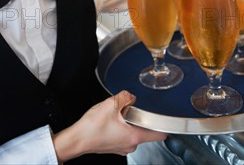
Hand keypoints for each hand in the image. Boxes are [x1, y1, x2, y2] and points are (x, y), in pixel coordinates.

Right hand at [52, 90, 166, 161]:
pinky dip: (120, 127)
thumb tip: (131, 95)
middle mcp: (130, 145)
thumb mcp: (110, 104)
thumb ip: (125, 96)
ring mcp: (122, 147)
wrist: (77, 139)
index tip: (166, 119)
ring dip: (129, 122)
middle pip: (145, 131)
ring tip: (116, 116)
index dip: (165, 126)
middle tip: (129, 110)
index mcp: (134, 136)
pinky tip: (110, 122)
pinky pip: (124, 135)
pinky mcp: (115, 146)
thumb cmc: (91, 128)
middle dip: (140, 119)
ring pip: (134, 132)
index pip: (160, 134)